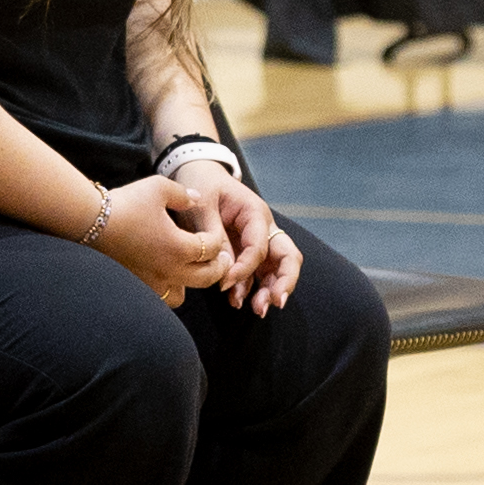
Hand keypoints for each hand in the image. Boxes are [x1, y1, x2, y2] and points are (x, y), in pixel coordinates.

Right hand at [88, 172, 224, 304]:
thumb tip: (196, 199)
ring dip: (190, 283)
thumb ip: (183, 194)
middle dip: (217, 267)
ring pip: (182, 295)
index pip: (212, 250)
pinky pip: (158, 298)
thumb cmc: (125, 204)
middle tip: (219, 258)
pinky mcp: (135, 286)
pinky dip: (166, 290)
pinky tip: (162, 274)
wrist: (89, 221)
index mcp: (179, 247)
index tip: (213, 235)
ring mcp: (150, 282)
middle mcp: (168, 270)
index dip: (217, 240)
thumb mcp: (158, 188)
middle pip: (207, 278)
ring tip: (187, 268)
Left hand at [185, 165, 297, 312]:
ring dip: (269, 290)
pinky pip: (255, 273)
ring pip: (275, 269)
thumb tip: (225, 268)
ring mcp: (257, 241)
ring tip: (257, 310)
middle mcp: (263, 228)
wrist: (195, 173)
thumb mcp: (202, 206)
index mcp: (255, 213)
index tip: (225, 283)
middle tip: (274, 302)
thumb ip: (214, 235)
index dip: (246, 268)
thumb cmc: (201, 184)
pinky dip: (250, 288)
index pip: (260, 246)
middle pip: (287, 257)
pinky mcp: (246, 251)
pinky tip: (237, 301)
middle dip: (284, 281)